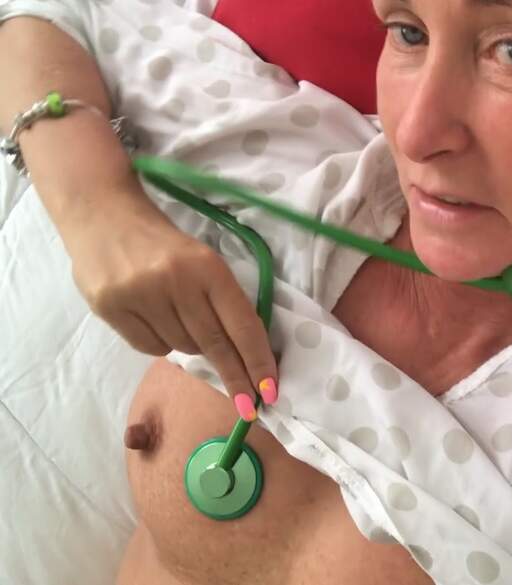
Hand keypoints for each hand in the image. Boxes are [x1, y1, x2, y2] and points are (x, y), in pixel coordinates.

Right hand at [66, 196, 276, 419]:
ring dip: (191, 346)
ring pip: (182, 348)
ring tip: (179, 317)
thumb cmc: (165, 245)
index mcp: (209, 268)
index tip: (269, 391)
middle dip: (235, 377)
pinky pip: (150, 347)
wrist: (104, 215)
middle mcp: (177, 281)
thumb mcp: (203, 262)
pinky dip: (160, 343)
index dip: (257, 361)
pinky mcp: (111, 307)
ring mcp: (142, 295)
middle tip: (247, 406)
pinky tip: (153, 318)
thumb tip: (241, 356)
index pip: (242, 324)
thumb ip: (221, 302)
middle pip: (215, 344)